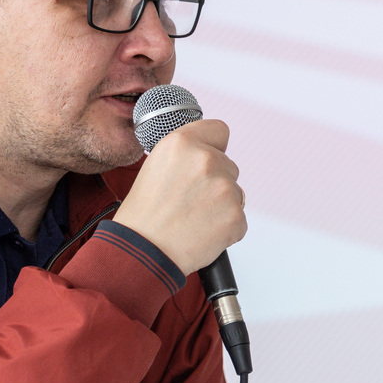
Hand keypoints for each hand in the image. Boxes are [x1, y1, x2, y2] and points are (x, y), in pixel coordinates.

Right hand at [113, 119, 246, 274]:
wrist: (143, 251)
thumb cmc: (145, 215)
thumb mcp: (156, 166)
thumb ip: (186, 154)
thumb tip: (211, 152)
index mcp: (182, 143)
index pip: (220, 130)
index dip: (213, 147)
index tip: (205, 162)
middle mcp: (206, 159)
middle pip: (229, 166)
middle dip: (215, 183)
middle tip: (189, 202)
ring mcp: (224, 187)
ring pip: (235, 193)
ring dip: (221, 206)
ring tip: (193, 219)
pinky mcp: (235, 215)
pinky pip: (239, 219)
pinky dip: (225, 228)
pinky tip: (201, 233)